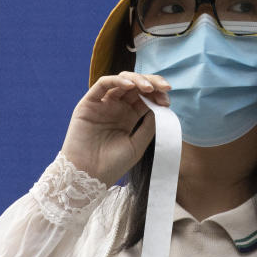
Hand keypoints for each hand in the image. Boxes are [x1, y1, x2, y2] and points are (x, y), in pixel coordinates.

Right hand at [61, 71, 170, 185]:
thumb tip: (159, 107)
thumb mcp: (138, 145)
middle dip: (152, 83)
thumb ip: (148, 125)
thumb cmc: (112, 165)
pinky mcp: (89, 103)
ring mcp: (103, 104)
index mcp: (129, 116)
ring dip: (137, 80)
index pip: (145, 98)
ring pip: (121, 81)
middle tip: (164, 89)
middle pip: (136, 86)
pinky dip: (117, 80)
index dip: (157, 95)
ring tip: (149, 88)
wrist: (89, 176)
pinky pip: (103, 84)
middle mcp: (116, 107)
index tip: (167, 101)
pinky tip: (130, 85)